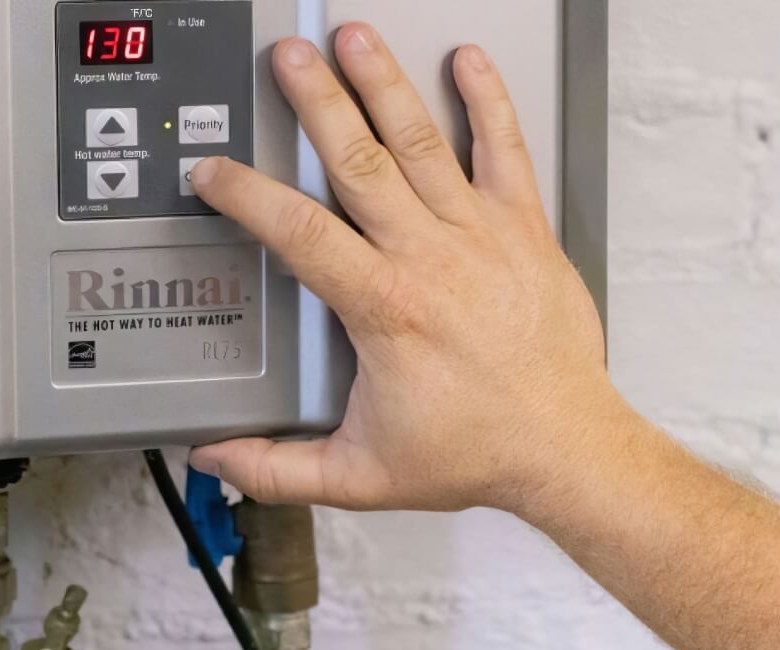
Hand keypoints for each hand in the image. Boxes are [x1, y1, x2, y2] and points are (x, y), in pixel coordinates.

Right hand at [187, 24, 627, 516]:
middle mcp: (430, 257)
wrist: (564, 447)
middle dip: (316, 102)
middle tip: (287, 59)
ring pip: (422, 142)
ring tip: (355, 39)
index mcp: (383, 307)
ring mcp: (480, 235)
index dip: (248, 195)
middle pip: (358, 160)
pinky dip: (489, 102)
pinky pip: (506, 151)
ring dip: (385, 84)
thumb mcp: (361, 476)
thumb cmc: (476, 453)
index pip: (298, 232)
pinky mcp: (524, 229)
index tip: (215, 172)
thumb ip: (279, 468)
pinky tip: (470, 62)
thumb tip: (219, 460)